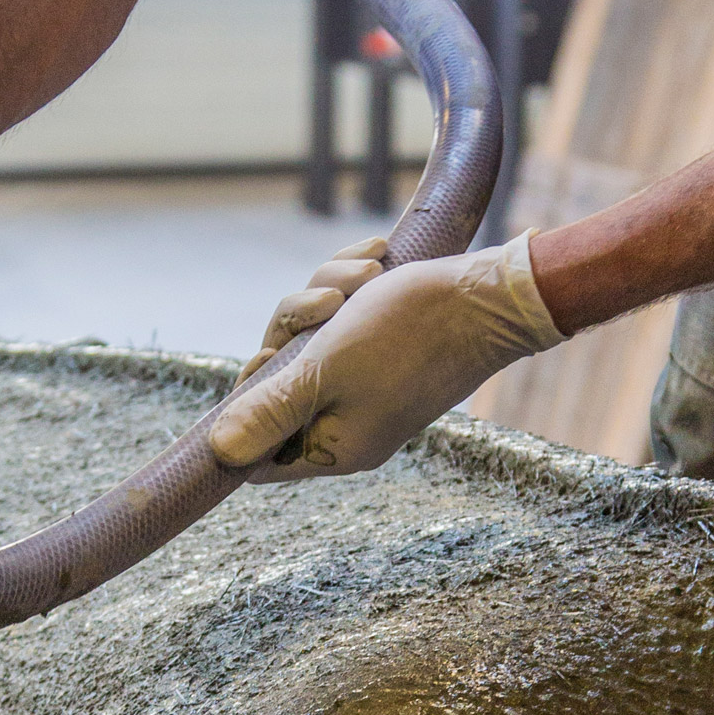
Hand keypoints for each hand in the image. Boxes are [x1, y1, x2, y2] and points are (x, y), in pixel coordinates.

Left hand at [211, 233, 562, 482]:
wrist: (494, 295)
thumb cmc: (411, 333)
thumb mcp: (327, 369)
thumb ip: (271, 410)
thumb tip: (219, 452)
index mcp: (334, 447)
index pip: (261, 454)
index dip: (247, 408)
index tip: (266, 362)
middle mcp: (349, 424)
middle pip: (279, 386)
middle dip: (292, 331)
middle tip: (323, 309)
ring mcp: (367, 386)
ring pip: (309, 341)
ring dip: (324, 294)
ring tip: (364, 276)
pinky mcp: (381, 349)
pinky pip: (341, 319)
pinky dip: (349, 286)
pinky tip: (374, 260)